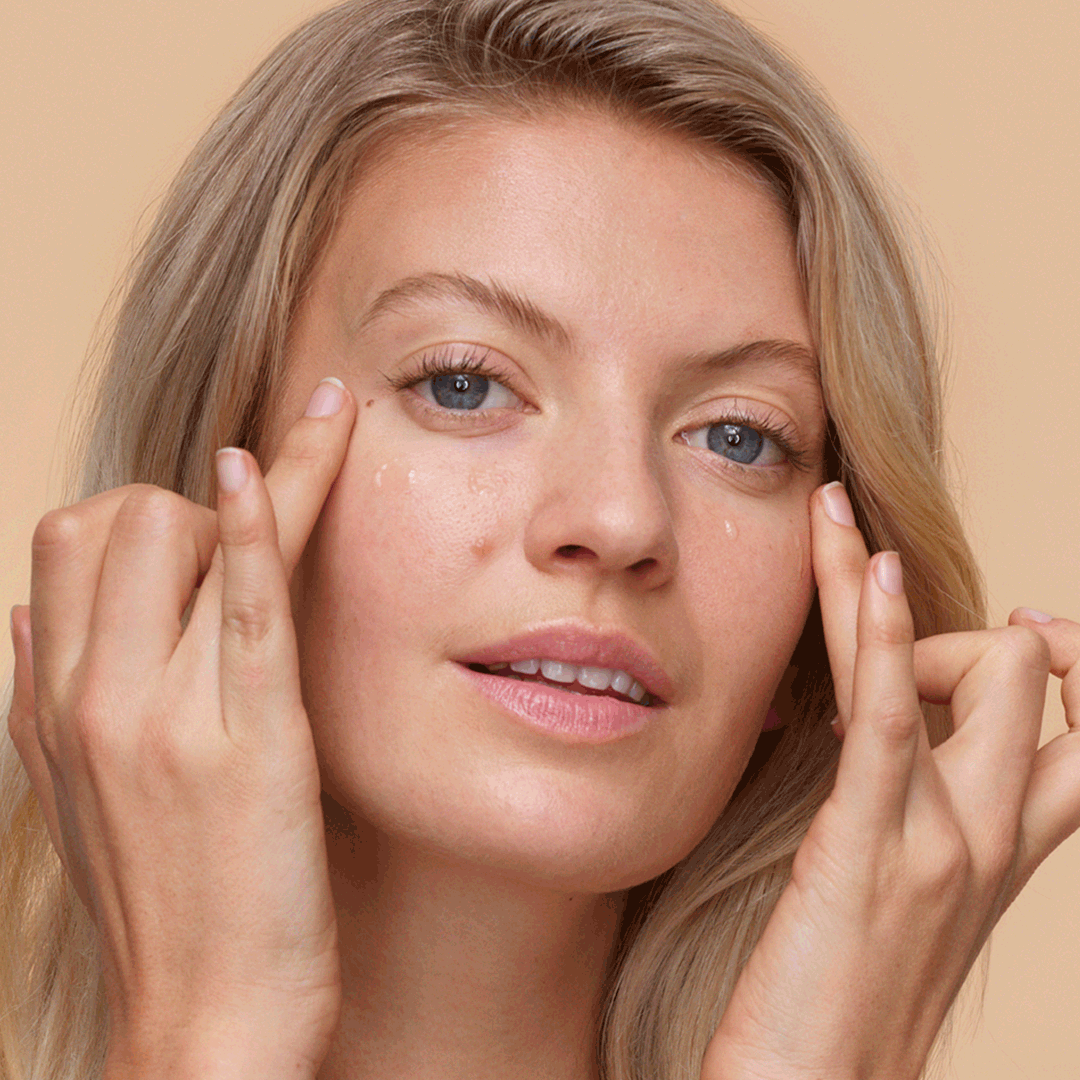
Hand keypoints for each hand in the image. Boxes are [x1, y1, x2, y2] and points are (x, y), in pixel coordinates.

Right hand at [6, 378, 356, 1079]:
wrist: (204, 1021)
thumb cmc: (159, 903)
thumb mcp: (70, 797)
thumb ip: (42, 696)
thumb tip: (23, 614)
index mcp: (51, 705)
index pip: (66, 539)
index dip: (139, 519)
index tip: (195, 532)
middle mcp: (91, 697)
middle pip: (117, 518)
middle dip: (186, 512)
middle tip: (240, 568)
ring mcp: (165, 713)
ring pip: (179, 536)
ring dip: (242, 502)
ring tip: (287, 513)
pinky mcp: (252, 734)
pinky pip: (244, 597)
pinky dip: (255, 520)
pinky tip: (256, 467)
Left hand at [702, 482, 1079, 1079]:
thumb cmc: (843, 990)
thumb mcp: (909, 890)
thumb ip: (918, 805)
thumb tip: (887, 724)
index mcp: (1006, 845)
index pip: (1076, 723)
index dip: (1061, 660)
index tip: (1016, 628)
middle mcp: (994, 834)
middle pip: (1027, 673)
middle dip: (960, 634)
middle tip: (873, 648)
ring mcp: (940, 837)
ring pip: (973, 670)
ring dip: (889, 593)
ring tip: (833, 521)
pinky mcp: (867, 843)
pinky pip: (888, 715)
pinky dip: (881, 632)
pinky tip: (866, 567)